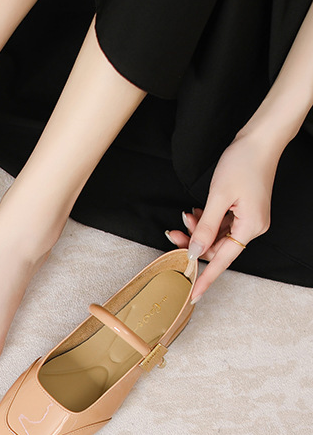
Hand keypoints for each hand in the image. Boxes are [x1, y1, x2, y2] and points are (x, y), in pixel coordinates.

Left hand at [166, 132, 278, 300]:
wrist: (260, 139)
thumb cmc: (242, 163)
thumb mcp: (218, 197)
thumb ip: (205, 227)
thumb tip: (195, 253)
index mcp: (251, 227)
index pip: (223, 261)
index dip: (205, 278)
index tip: (193, 296)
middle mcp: (253, 227)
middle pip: (216, 248)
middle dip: (194, 242)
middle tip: (174, 232)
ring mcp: (249, 219)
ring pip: (216, 236)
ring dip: (198, 229)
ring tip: (186, 216)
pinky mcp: (244, 211)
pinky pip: (220, 225)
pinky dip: (206, 221)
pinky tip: (196, 212)